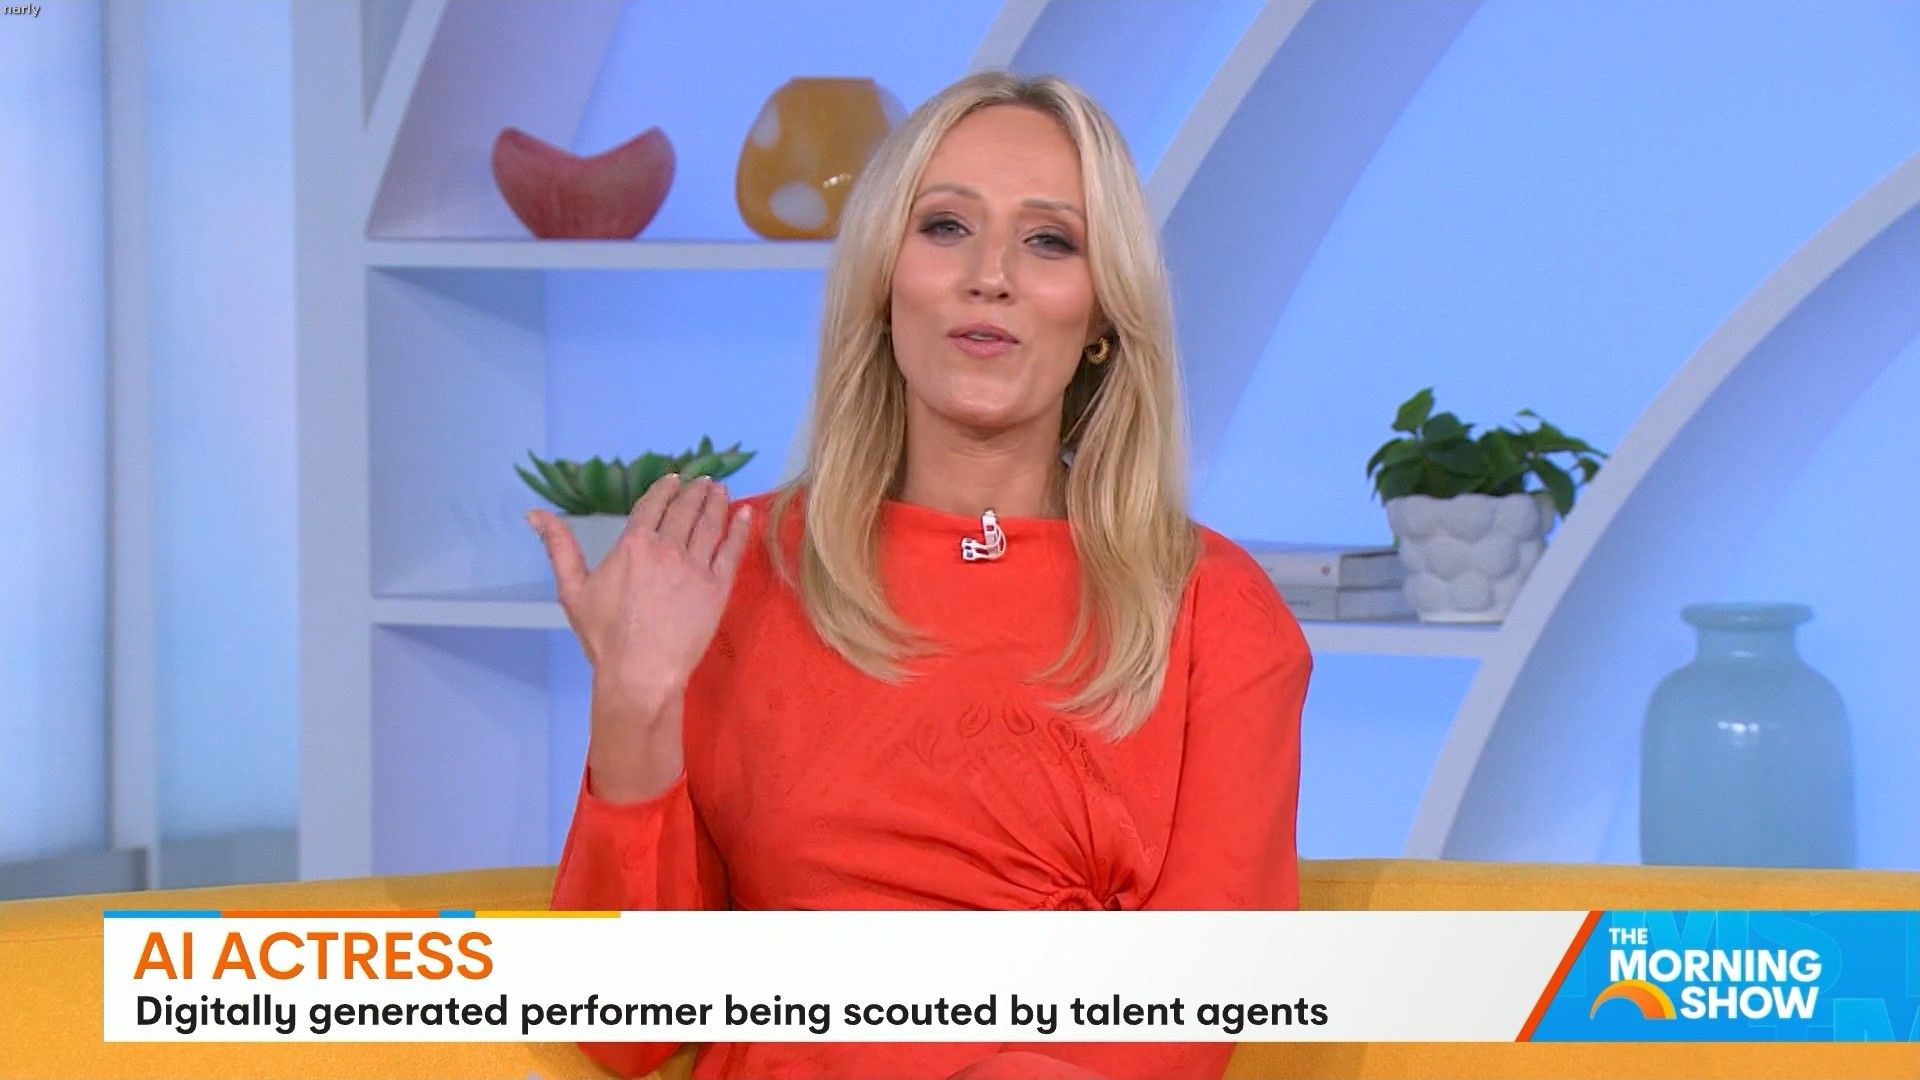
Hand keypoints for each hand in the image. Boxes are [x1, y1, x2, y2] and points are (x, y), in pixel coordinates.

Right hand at [527, 472, 752, 714]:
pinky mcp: (717, 588)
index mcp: (633, 545)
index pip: (652, 505)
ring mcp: (695, 567)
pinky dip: (739, 528)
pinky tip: (745, 514)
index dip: (665, 489)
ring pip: (709, 524)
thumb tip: (534, 513)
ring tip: (721, 489)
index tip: (674, 479)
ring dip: (715, 503)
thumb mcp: (572, 589)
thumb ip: (559, 546)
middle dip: (694, 491)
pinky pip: (731, 550)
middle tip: (703, 481)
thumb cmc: (604, 637)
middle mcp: (667, 549)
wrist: (641, 673)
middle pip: (684, 510)